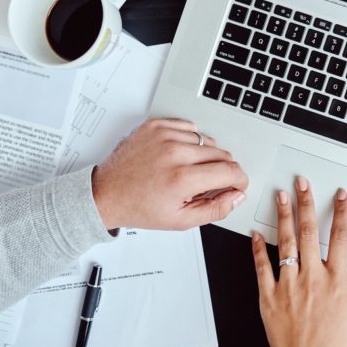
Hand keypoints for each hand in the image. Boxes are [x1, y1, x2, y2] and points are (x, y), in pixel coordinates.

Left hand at [92, 118, 247, 230]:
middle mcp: (175, 153)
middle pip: (222, 153)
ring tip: (187, 169)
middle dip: (222, 170)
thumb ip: (215, 209)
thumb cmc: (139, 207)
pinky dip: (189, 140)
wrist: (106, 194)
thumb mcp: (180, 220)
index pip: (231, 170)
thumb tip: (237, 196)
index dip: (240, 180)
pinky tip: (178, 155)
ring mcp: (164, 136)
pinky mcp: (156, 126)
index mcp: (182, 178)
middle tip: (205, 183)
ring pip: (207, 141)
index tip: (237, 185)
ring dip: (204, 155)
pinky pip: (189, 127)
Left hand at [251, 177, 346, 346]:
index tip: (340, 196)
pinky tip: (256, 232)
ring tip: (281, 196)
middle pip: (310, 233)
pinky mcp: (268, 297)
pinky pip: (261, 267)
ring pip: (286, 243)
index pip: (341, 239)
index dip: (342, 213)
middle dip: (307, 203)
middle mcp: (312, 280)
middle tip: (303, 183)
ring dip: (284, 216)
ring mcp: (288, 287)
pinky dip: (258, 248)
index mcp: (335, 284)